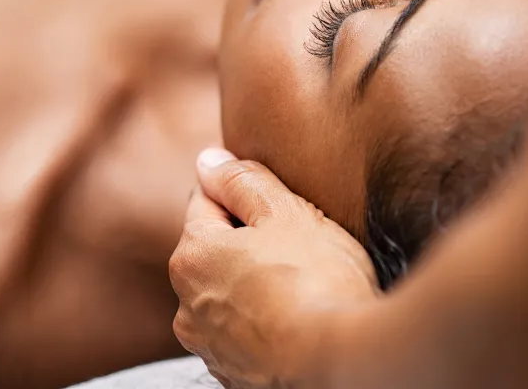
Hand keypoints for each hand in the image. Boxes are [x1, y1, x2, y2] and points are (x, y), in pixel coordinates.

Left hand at [169, 149, 378, 387]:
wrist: (341, 362)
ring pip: (230, 291)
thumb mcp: (284, 212)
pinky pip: (244, 329)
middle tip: (297, 241)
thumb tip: (209, 160)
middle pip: (216, 248)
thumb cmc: (315, 280)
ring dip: (254, 281)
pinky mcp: (233, 374)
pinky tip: (298, 315)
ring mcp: (209, 344)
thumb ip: (242, 181)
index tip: (276, 201)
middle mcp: (187, 303)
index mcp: (193, 255)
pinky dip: (264, 318)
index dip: (242, 193)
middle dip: (248, 238)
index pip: (206, 200)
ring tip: (302, 282)